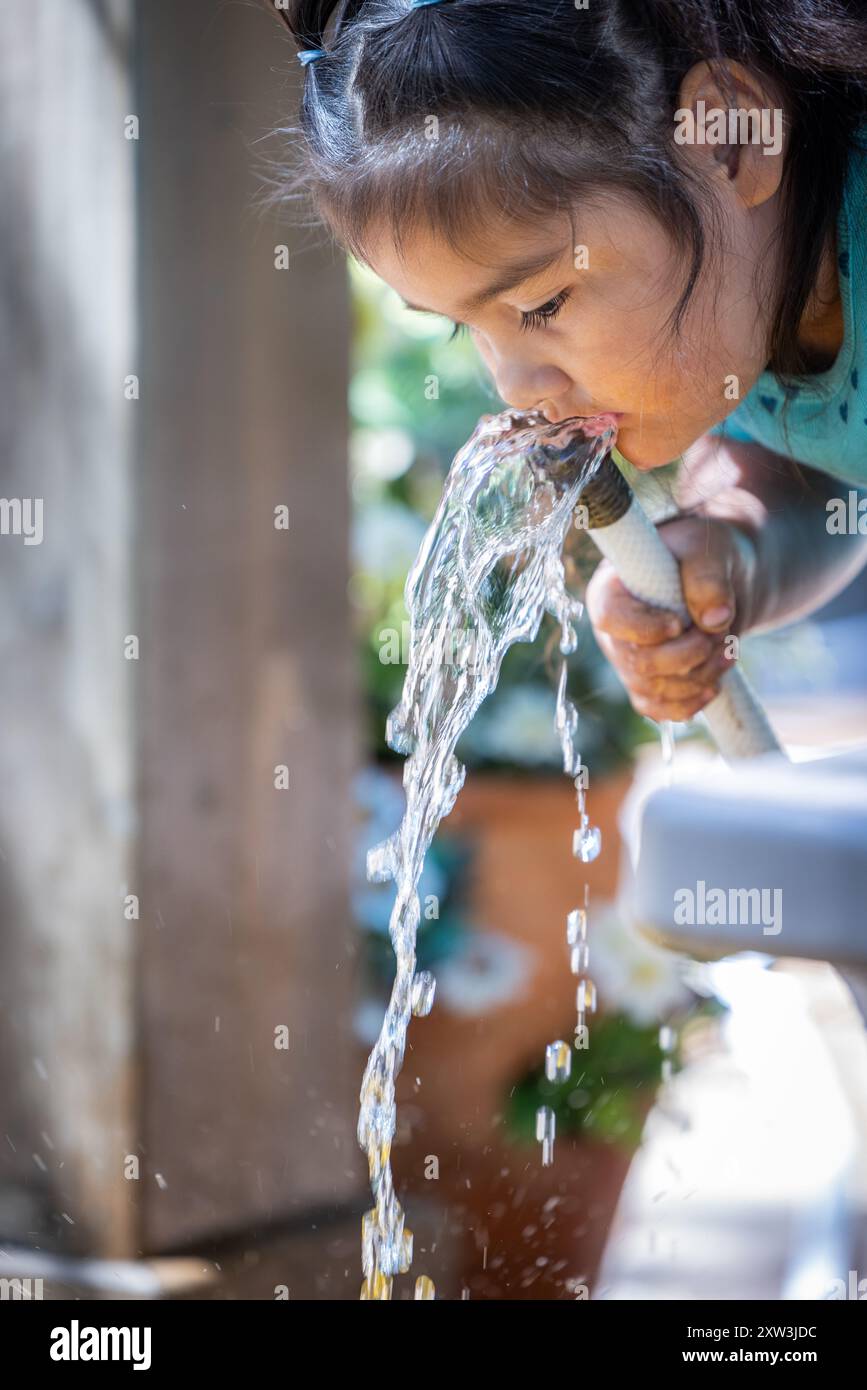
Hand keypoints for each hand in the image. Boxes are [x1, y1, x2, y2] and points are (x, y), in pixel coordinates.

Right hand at [585, 515, 755, 723]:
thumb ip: (708, 576)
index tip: (680, 623)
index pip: (611, 618)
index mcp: (612, 590)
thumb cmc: (703, 556)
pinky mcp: (647, 684)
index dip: (645, 628)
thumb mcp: (706, 550)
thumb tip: (716, 618)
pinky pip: (659, 709)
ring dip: (699, 676)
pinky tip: (714, 684)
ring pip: (653, 689)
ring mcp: (628, 661)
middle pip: (637, 663)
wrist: (721, 580)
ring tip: (728, 649)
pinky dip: (690, 703)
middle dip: (687, 655)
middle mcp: (613, 631)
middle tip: (720, 633)